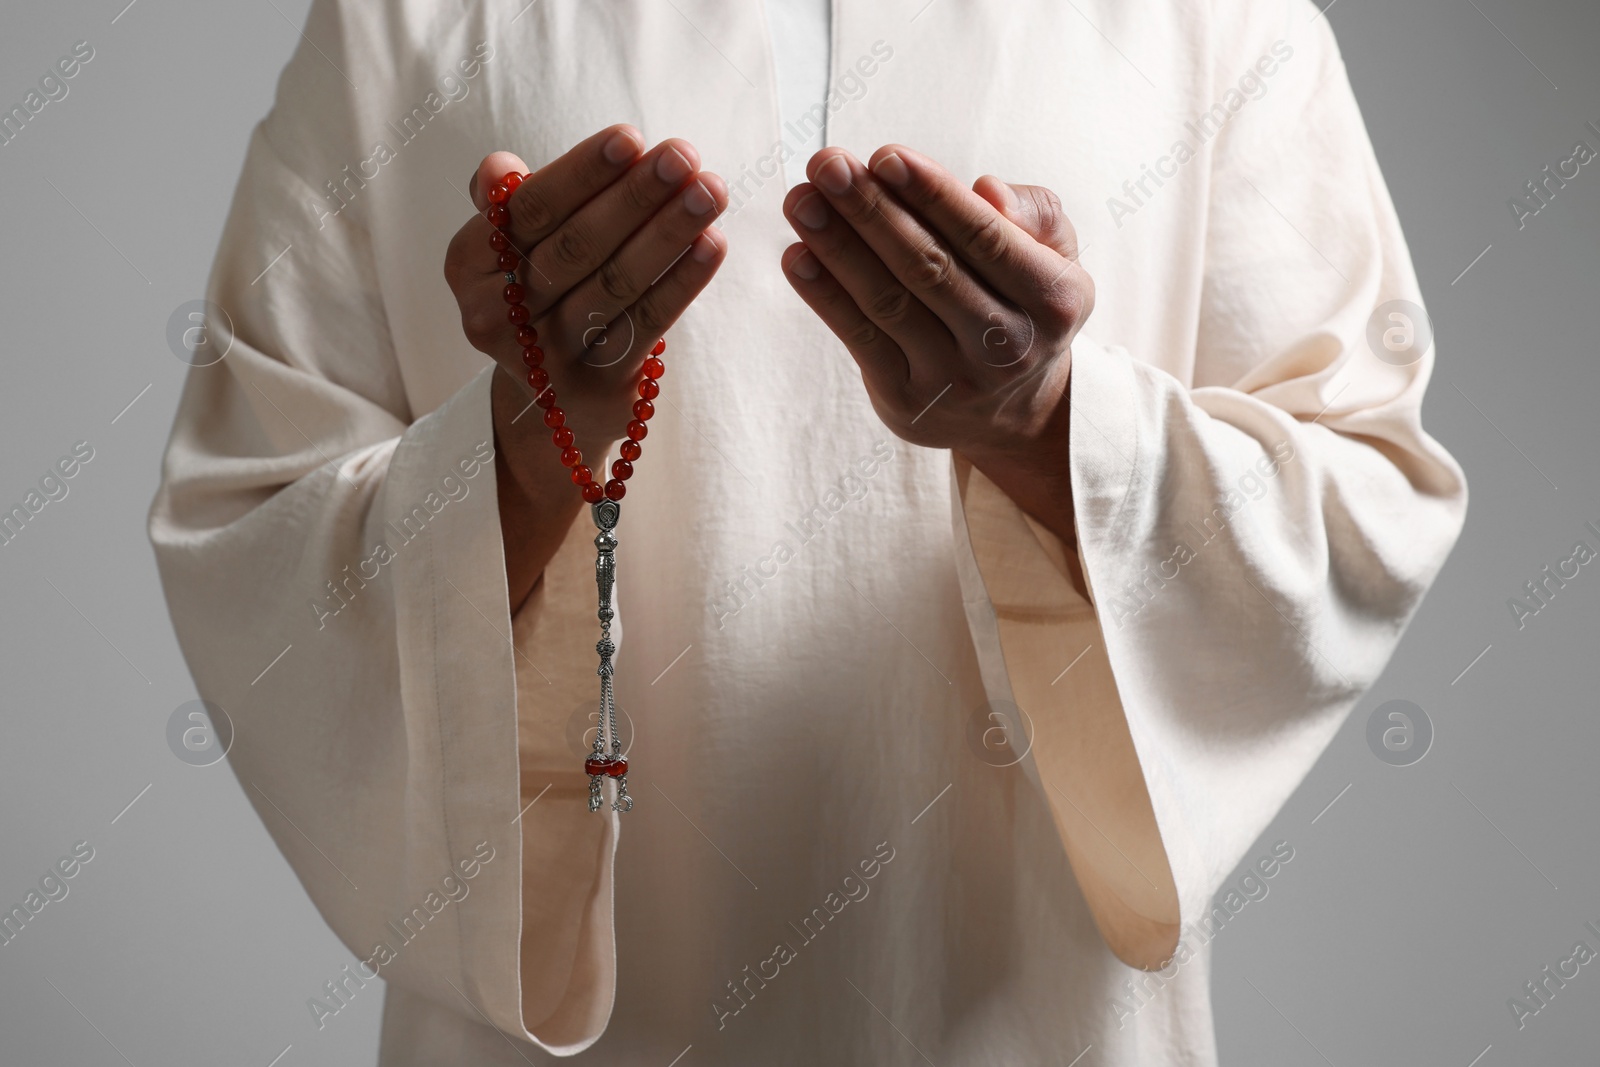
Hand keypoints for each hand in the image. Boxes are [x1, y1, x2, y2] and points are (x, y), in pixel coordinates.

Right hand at [444, 125, 728, 607]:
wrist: (549, 405)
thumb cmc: (540, 295)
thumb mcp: (512, 248)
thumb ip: (512, 203)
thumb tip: (499, 167)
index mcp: (468, 263)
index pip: (527, 208)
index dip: (581, 173)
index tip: (631, 138)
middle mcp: (497, 312)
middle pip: (575, 245)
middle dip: (636, 196)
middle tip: (684, 155)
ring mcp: (546, 355)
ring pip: (614, 284)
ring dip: (668, 233)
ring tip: (711, 191)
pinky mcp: (596, 385)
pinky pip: (645, 324)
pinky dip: (681, 282)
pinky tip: (712, 245)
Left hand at [779, 144, 1091, 544]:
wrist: (1012, 409)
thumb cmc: (1023, 303)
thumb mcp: (1055, 254)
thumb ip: (1034, 213)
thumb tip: (987, 192)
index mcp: (1054, 300)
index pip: (985, 237)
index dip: (933, 195)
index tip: (886, 156)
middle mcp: (1008, 345)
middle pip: (928, 268)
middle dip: (871, 211)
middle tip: (827, 164)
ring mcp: (955, 379)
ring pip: (887, 302)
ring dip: (837, 247)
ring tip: (801, 200)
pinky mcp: (907, 401)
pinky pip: (860, 340)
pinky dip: (825, 296)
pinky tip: (798, 256)